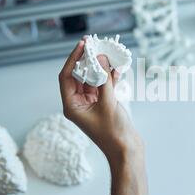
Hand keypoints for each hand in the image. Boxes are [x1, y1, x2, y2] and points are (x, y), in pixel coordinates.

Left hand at [59, 37, 149, 194]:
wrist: (127, 151)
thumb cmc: (115, 133)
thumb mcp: (108, 103)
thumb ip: (104, 80)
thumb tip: (100, 58)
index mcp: (72, 106)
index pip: (67, 76)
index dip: (74, 58)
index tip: (84, 44)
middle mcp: (78, 103)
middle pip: (79, 75)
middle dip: (88, 60)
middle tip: (96, 44)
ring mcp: (91, 104)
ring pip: (93, 79)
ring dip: (101, 67)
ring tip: (109, 52)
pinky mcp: (103, 105)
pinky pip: (103, 86)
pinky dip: (110, 77)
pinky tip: (118, 67)